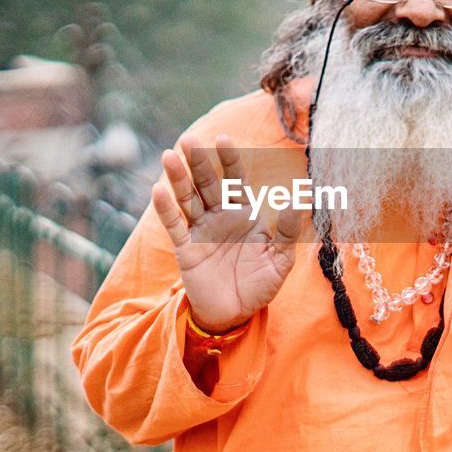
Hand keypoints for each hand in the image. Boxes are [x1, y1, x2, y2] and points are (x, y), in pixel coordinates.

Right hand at [151, 134, 300, 333]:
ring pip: (188, 199)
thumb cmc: (260, 284)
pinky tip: (158, 190)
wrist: (236, 314)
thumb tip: (294, 202)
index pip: (236, 180)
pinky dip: (166, 209)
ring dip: (178, 178)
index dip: (230, 159)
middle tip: (190, 139)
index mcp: (244, 214)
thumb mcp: (280, 260)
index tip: (224, 138)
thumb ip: (286, 232)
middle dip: (199, 162)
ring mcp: (201, 231)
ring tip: (169, 155)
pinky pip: (175, 226)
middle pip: (208, 183)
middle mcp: (220, 217)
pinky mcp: (186, 249)